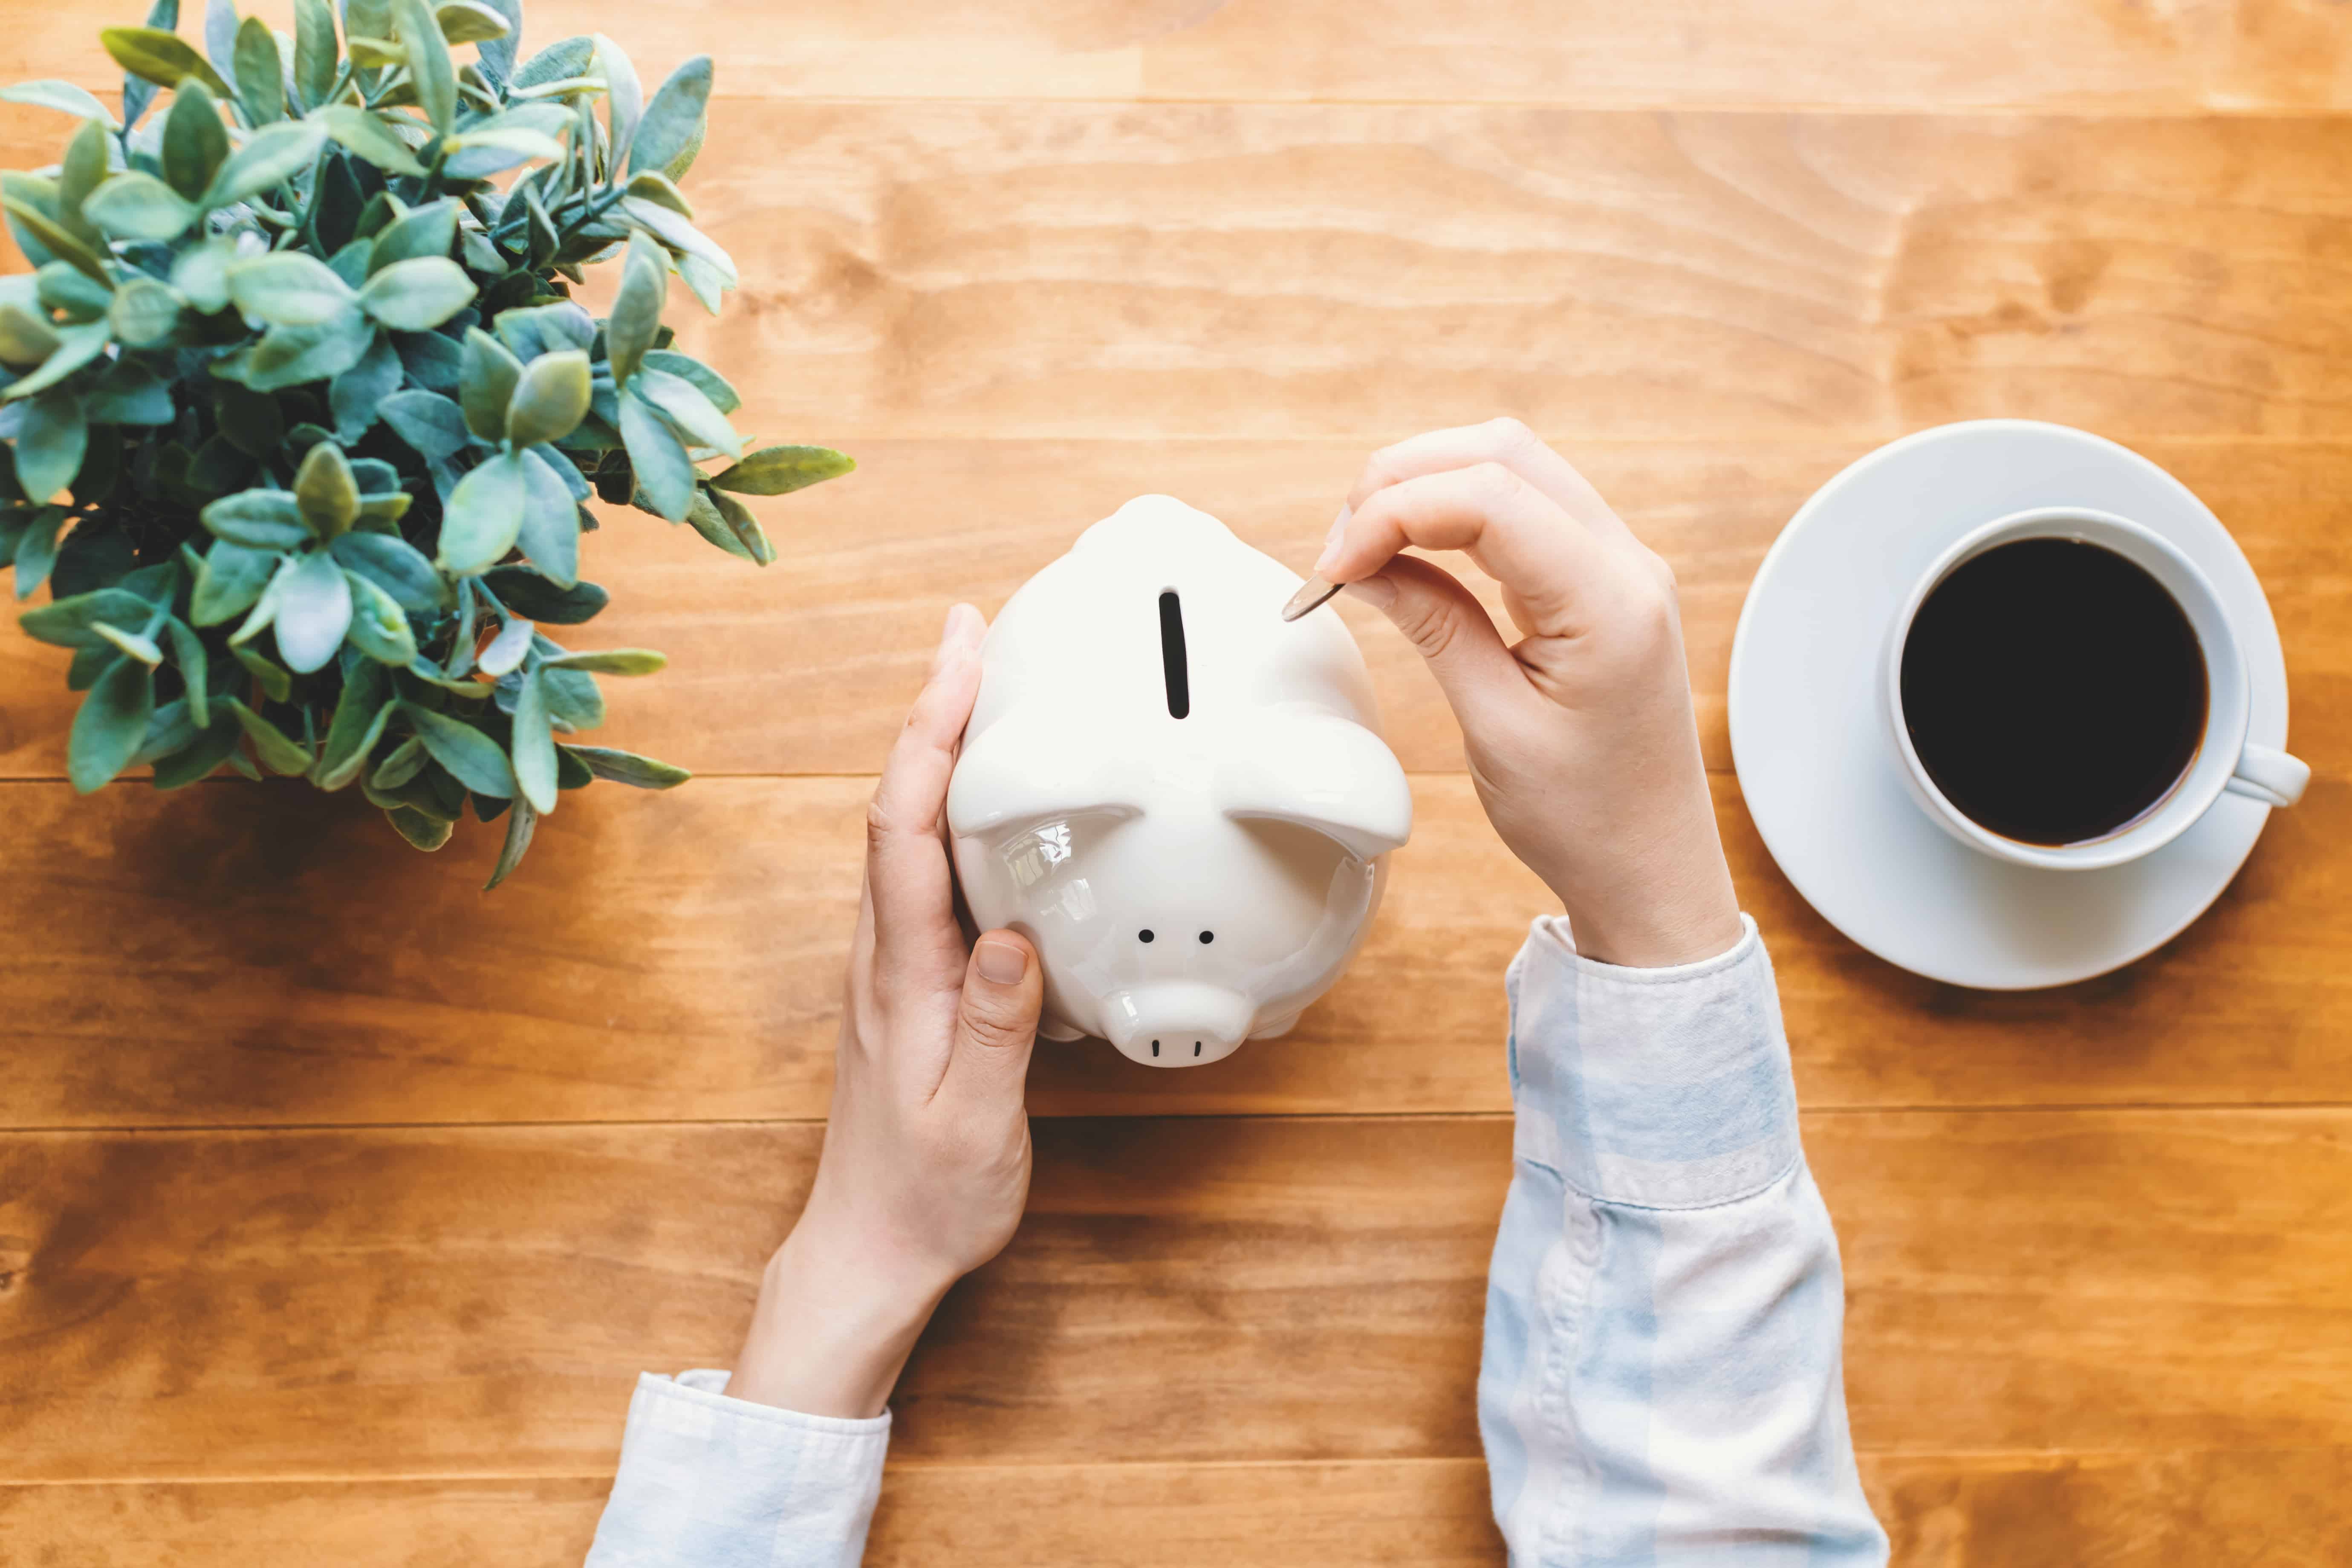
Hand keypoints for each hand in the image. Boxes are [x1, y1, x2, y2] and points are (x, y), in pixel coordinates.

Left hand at [728, 604, 1044, 1417]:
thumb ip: (994, 1030)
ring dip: (941, 751)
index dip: (931, 733)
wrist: (870, 1250)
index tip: (961, 657)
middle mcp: (887, 953)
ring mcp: (897, 965)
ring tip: (983, 684)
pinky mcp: (918, 981)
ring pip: (910, 831)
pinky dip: (955, 810)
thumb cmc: (923, 1195)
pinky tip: (992, 800)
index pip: (904, 826)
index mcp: (898, 973)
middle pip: (899, 804)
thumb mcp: (972, 1122)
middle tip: (974, 632)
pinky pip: (931, 871)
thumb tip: (1014, 934)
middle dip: (934, 710)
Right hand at [1317, 418, 1741, 967]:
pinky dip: (1458, 511)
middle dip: (1403, 480)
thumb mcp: (1494, 727)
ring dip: (1427, 487)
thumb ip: (1434, 625)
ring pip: (1513, 466)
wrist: (1651, 867)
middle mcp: (1629, 565)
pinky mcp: (1602, 578)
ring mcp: (1622, 564)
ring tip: (1365, 550)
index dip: (1393, 511)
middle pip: (1502, 454)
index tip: (1334, 567)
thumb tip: (1364, 561)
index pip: (1490, 498)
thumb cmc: (1585, 818)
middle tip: (1340, 550)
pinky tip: (1411, 553)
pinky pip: (1527, 507)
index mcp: (1612, 604)